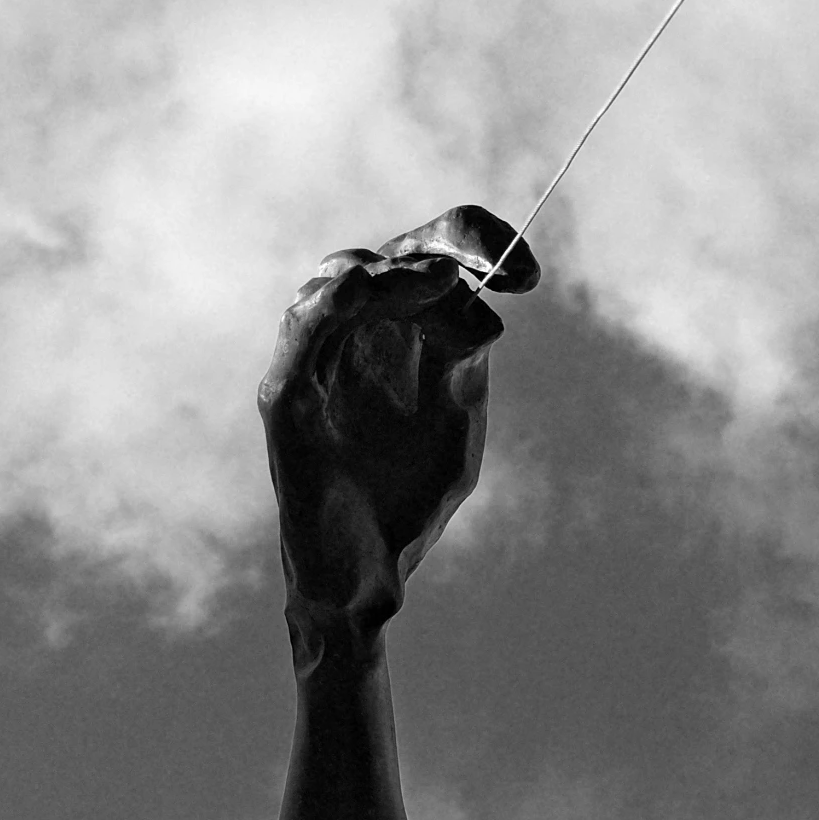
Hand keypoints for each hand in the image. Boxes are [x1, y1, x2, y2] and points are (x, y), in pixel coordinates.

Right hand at [257, 207, 537, 630]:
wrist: (368, 574)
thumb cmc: (407, 499)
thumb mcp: (456, 418)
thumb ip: (467, 364)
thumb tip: (485, 315)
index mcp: (399, 333)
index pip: (429, 258)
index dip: (476, 245)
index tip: (530, 276)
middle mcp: (354, 335)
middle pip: (390, 256)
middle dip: (443, 250)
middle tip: (485, 267)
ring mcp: (317, 361)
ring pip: (341, 281)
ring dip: (394, 272)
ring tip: (439, 278)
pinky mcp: (288, 398)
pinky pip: (301, 334)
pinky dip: (330, 304)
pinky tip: (365, 286)